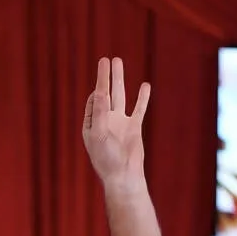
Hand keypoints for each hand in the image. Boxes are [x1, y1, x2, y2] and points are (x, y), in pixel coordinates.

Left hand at [82, 57, 149, 187]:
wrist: (124, 176)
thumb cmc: (106, 159)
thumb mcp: (99, 134)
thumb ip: (99, 112)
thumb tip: (99, 92)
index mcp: (92, 124)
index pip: (93, 100)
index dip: (97, 88)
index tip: (101, 85)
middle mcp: (105, 121)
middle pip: (105, 93)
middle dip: (106, 77)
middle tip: (106, 59)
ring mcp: (120, 123)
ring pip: (120, 96)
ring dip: (119, 79)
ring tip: (118, 62)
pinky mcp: (134, 127)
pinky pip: (139, 108)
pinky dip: (142, 97)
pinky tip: (144, 85)